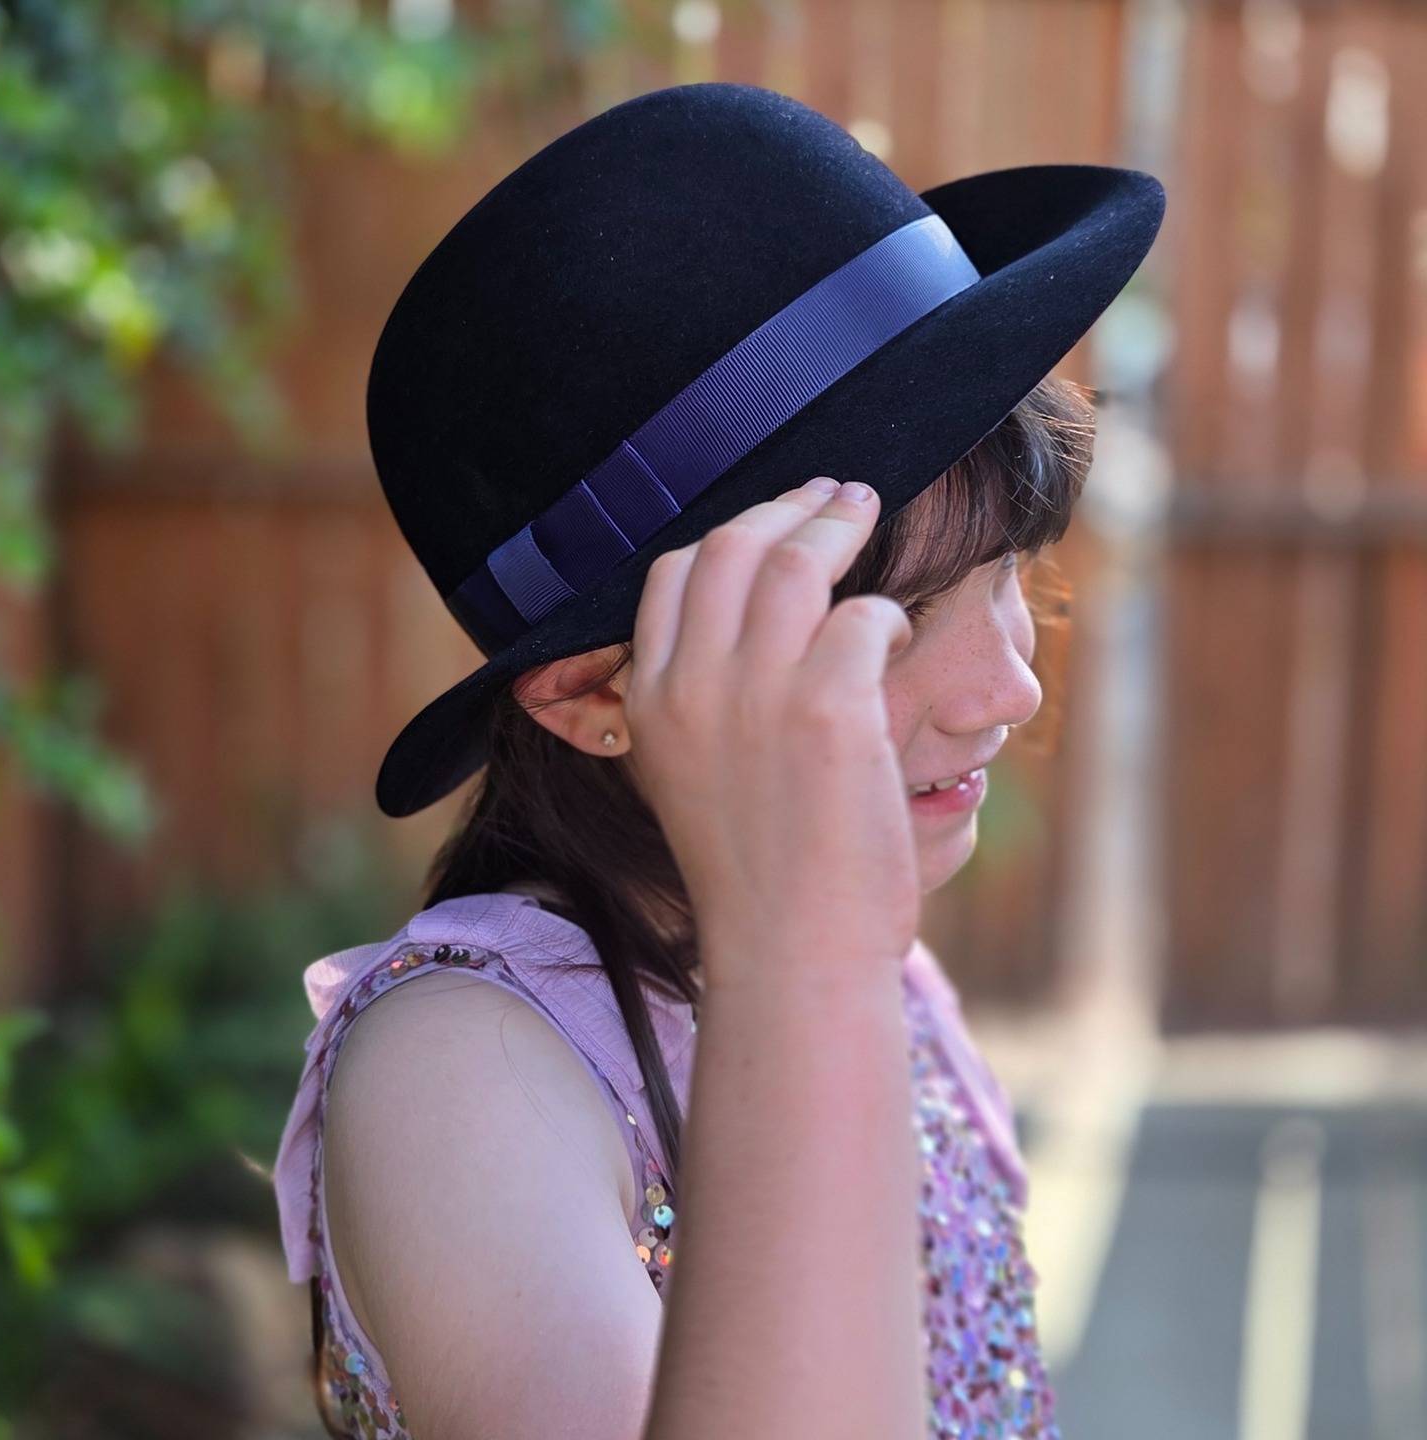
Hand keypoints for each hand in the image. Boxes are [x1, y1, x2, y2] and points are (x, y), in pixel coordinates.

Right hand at [623, 477, 919, 989]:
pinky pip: (863, 616)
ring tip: (867, 512)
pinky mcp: (830, 709)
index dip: (726, 535)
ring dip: (838, 526)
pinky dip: (885, 614)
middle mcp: (692, 687)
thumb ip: (697, 704)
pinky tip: (896, 635)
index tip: (771, 522)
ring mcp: (758, 694)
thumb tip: (745, 630)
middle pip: (729, 549)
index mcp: (649, 703)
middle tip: (835, 493)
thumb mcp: (690, 780)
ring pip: (796, 561)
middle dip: (787, 507)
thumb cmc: (757, 876)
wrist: (792, 953)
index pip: (668, 577)